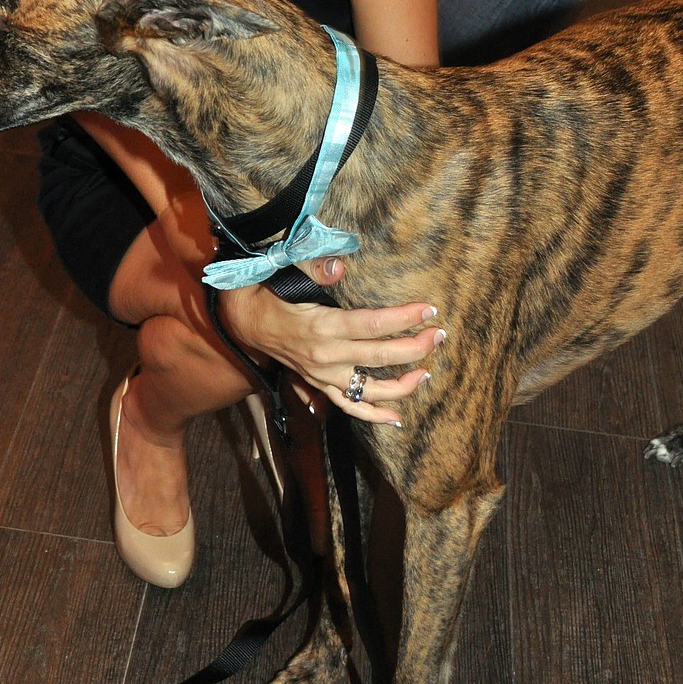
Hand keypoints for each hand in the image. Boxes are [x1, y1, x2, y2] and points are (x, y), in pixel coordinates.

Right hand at [218, 255, 444, 424]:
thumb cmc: (269, 293)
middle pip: (379, 356)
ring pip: (369, 390)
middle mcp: (325, 356)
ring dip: (402, 385)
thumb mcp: (285, 273)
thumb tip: (340, 266)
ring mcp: (323, 375)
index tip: (429, 310)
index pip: (372, 325)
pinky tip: (397, 418)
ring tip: (426, 372)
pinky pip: (349, 406)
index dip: (404, 318)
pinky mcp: (320, 384)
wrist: (243, 321)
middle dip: (415, 347)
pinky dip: (373, 415)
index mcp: (322, 327)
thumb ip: (315, 268)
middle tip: (439, 335)